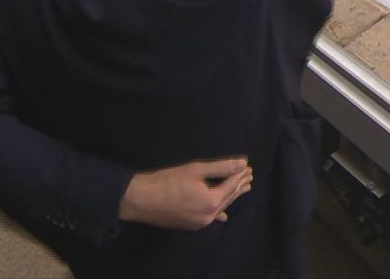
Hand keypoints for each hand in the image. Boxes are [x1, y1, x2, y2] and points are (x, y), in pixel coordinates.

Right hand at [119, 157, 252, 230]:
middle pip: (228, 198)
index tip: (248, 167)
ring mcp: (198, 223)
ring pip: (220, 208)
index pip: (231, 186)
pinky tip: (223, 216)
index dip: (240, 175)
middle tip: (249, 176)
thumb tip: (242, 163)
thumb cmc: (167, 181)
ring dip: (231, 197)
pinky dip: (218, 212)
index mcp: (211, 202)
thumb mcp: (196, 169)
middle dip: (239, 185)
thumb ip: (221, 167)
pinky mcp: (189, 225)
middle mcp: (207, 216)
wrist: (140, 200)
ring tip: (243, 189)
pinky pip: (209, 218)